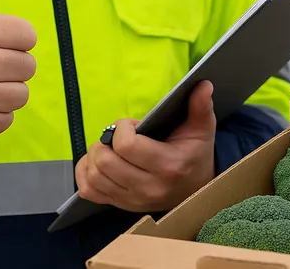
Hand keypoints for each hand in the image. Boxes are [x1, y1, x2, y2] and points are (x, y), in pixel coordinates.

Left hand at [76, 81, 215, 212]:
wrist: (197, 188)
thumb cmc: (195, 153)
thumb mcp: (202, 129)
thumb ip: (201, 106)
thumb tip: (203, 84)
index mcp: (168, 166)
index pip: (127, 146)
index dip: (122, 128)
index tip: (133, 124)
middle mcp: (149, 187)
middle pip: (105, 161)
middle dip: (106, 140)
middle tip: (119, 136)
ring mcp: (133, 200)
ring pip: (94, 175)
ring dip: (95, 155)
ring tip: (110, 147)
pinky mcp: (121, 205)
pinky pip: (89, 191)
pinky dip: (85, 174)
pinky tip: (96, 162)